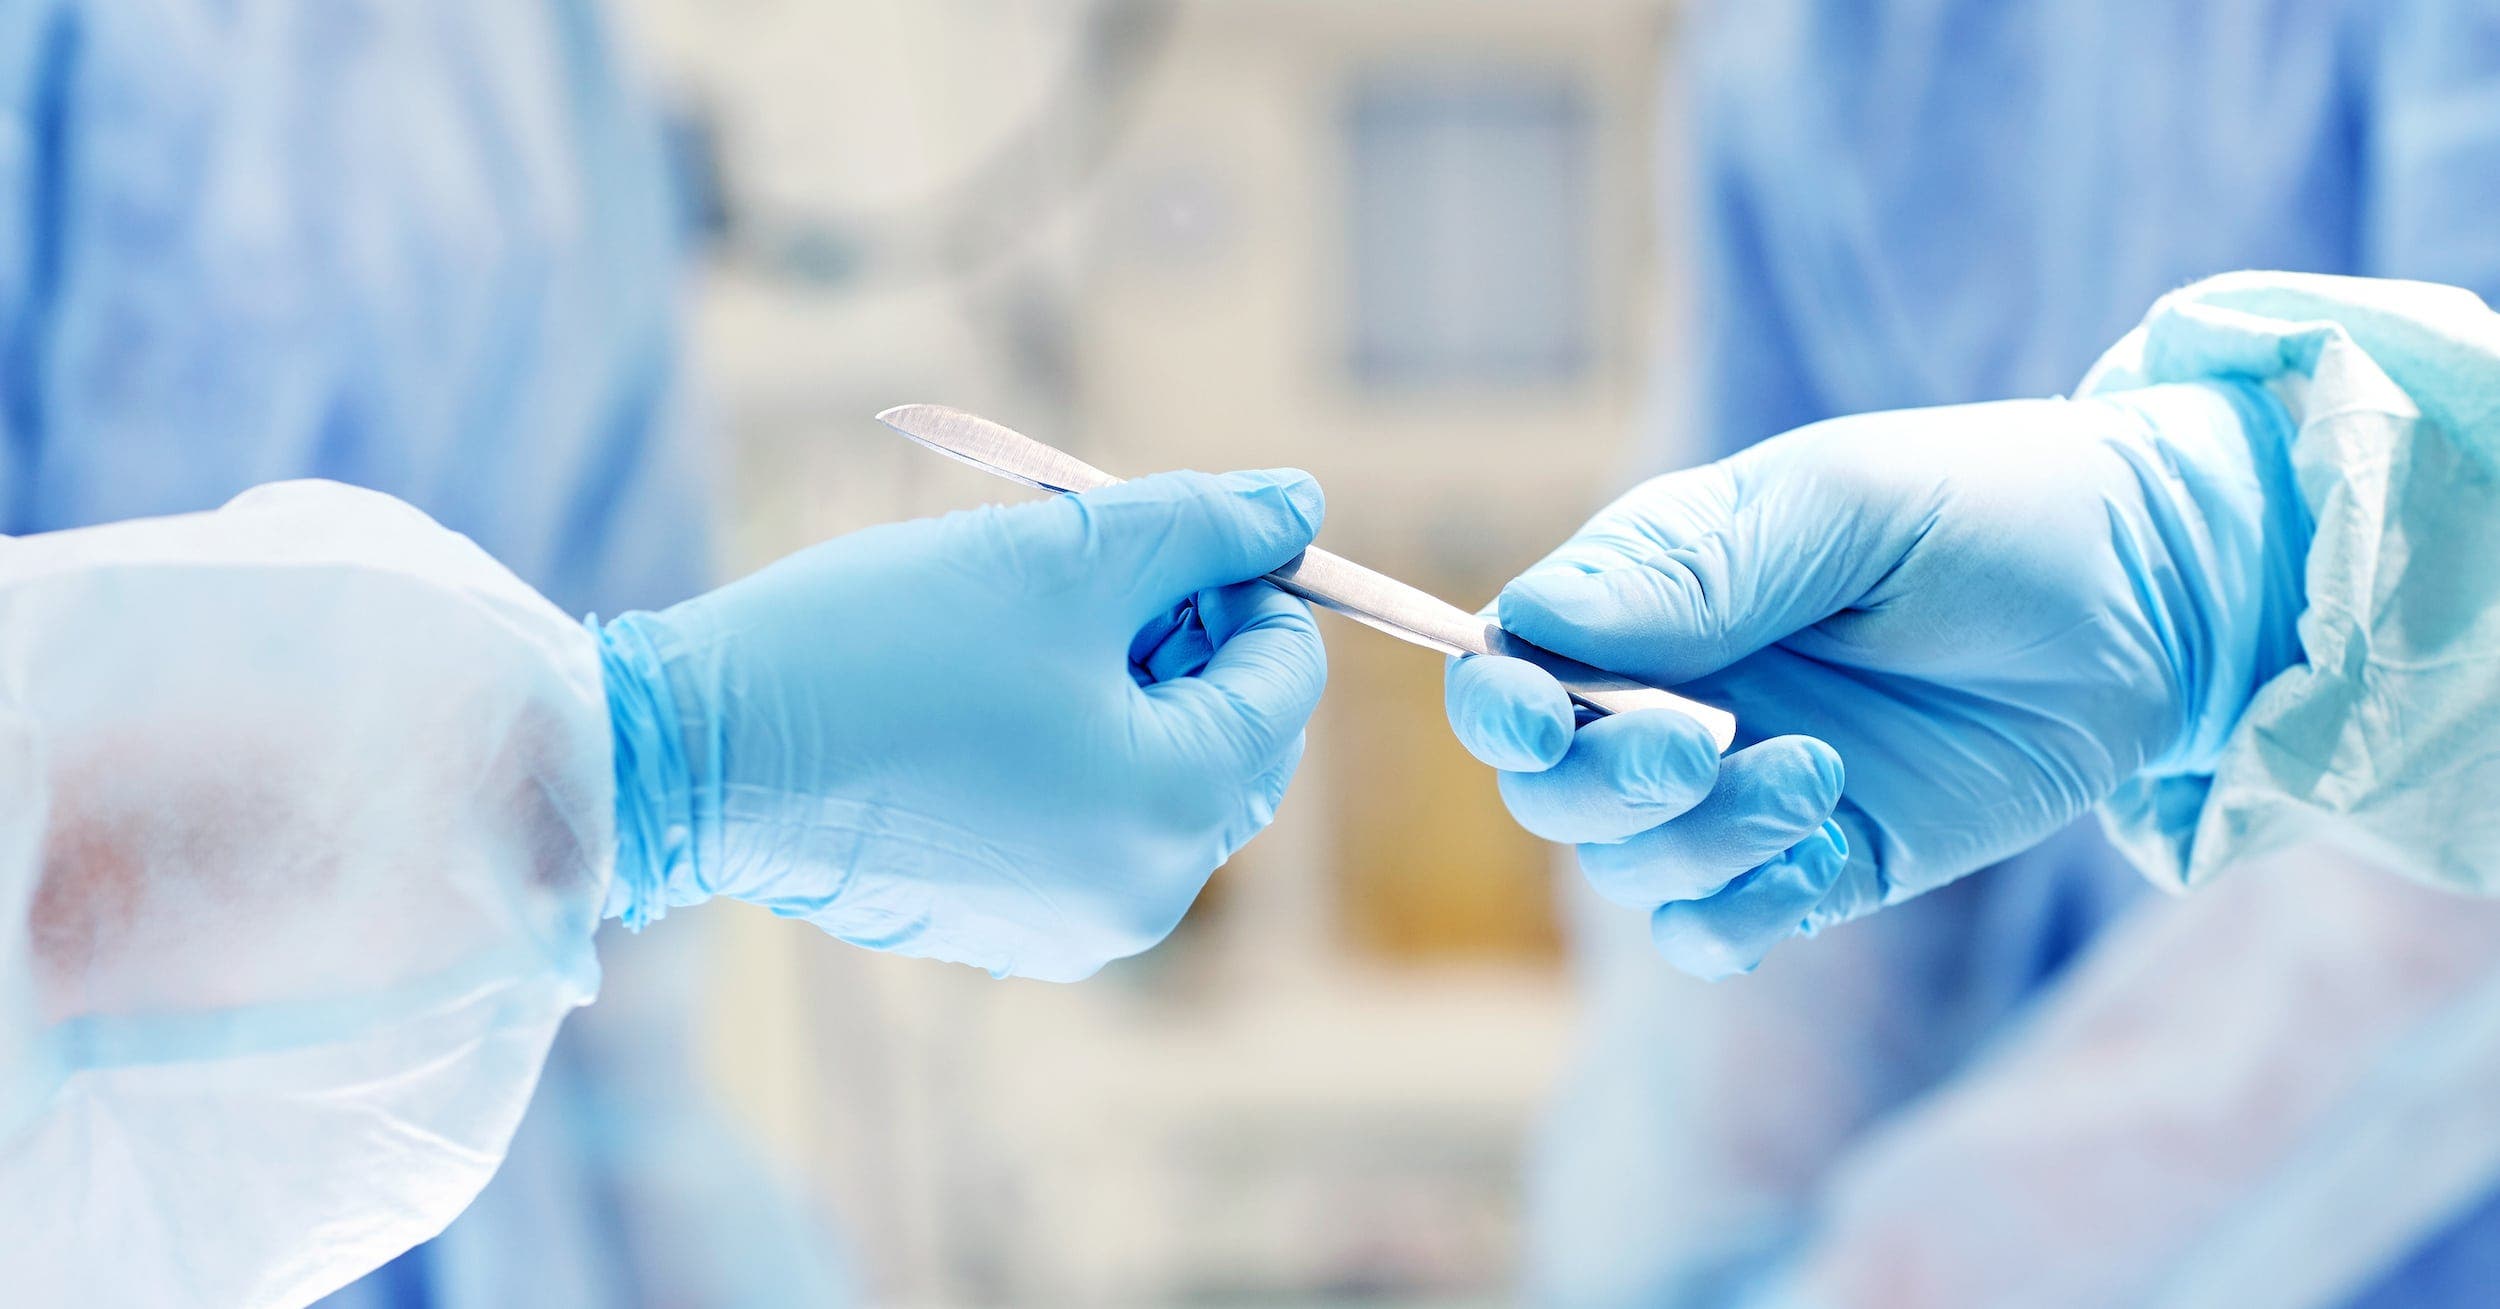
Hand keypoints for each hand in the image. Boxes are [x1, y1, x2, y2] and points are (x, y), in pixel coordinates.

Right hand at [600, 469, 1327, 981]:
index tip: (1150, 531)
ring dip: (1122, 684)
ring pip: (1155, 775)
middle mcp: (1145, 894)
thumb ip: (1200, 525)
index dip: (1238, 581)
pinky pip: (1081, 821)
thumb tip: (1298, 504)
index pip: (1283, 676)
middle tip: (1091, 569)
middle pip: (1233, 736)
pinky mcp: (997, 924)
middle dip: (1186, 639)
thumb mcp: (1063, 557)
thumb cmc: (883, 649)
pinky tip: (977, 693)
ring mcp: (1069, 925)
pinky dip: (1064, 747)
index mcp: (1179, 806)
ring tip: (1025, 623)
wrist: (695, 756)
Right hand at [1447, 383, 2304, 975]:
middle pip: (1553, 786)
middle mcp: (1678, 692)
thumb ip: (1696, 569)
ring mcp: (1743, 785)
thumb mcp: (1847, 506)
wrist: (2168, 596)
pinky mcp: (1818, 861)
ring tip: (1818, 778)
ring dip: (1695, 843)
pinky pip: (1716, 928)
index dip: (1500, 702)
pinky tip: (1821, 854)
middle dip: (1608, 783)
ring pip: (1630, 866)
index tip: (1543, 716)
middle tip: (1712, 743)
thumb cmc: (2000, 507)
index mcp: (1656, 589)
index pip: (1516, 662)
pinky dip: (1738, 915)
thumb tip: (1538, 626)